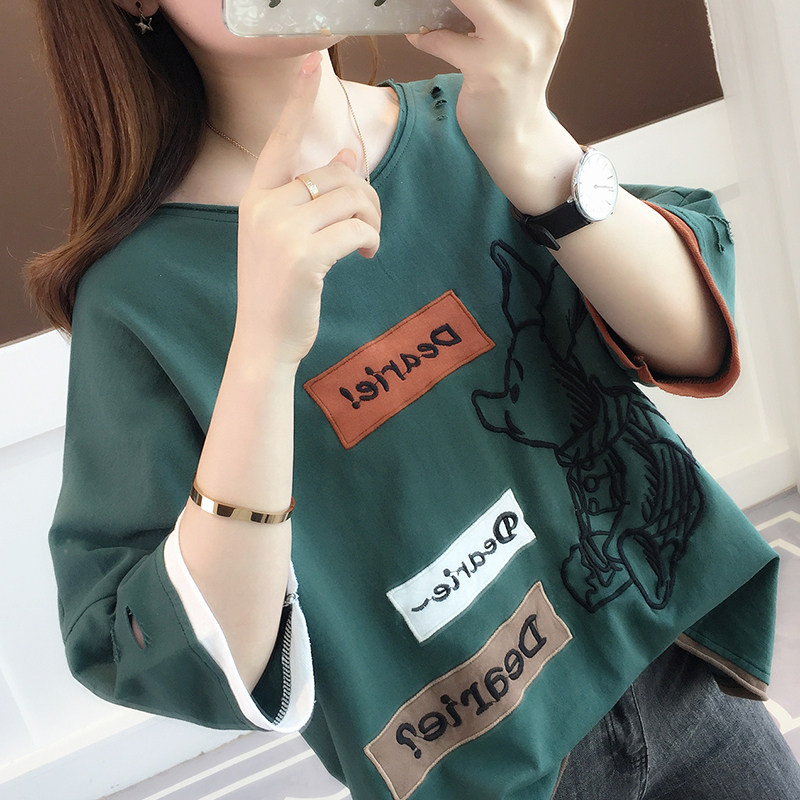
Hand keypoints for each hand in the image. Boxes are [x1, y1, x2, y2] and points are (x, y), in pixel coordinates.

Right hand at [234, 51, 381, 367]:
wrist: (263, 340)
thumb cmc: (279, 289)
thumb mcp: (287, 236)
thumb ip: (313, 195)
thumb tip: (350, 154)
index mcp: (255, 198)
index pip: (281, 141)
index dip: (299, 102)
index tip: (313, 64)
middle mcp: (263, 207)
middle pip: (338, 174)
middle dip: (367, 196)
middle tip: (370, 224)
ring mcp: (281, 231)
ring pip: (352, 198)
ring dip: (372, 219)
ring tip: (368, 241)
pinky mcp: (304, 257)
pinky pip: (357, 228)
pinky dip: (370, 238)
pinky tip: (366, 254)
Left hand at [406, 0, 582, 212]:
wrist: (517, 134)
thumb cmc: (514, 77)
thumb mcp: (525, 28)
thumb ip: (506, 3)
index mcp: (554, 2)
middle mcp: (543, 16)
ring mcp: (516, 43)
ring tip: (423, 4)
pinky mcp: (488, 69)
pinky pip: (443, 39)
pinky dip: (425, 36)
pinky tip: (418, 35)